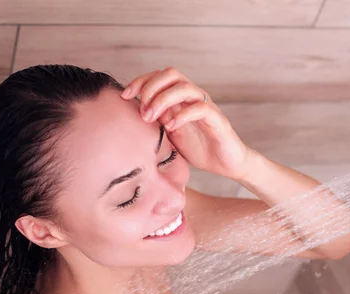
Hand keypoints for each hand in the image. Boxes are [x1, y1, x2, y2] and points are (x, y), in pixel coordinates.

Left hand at [120, 67, 251, 180]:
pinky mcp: (218, 120)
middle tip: (142, 111)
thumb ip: (155, 121)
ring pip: (184, 87)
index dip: (140, 81)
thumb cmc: (197, 149)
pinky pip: (201, 108)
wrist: (225, 164)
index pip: (159, 76)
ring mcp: (206, 106)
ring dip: (162, 100)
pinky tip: (171, 127)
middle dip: (151, 88)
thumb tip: (129, 114)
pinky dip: (183, 114)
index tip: (124, 96)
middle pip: (171, 74)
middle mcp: (193, 97)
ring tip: (151, 118)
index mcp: (180, 98)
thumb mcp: (168, 134)